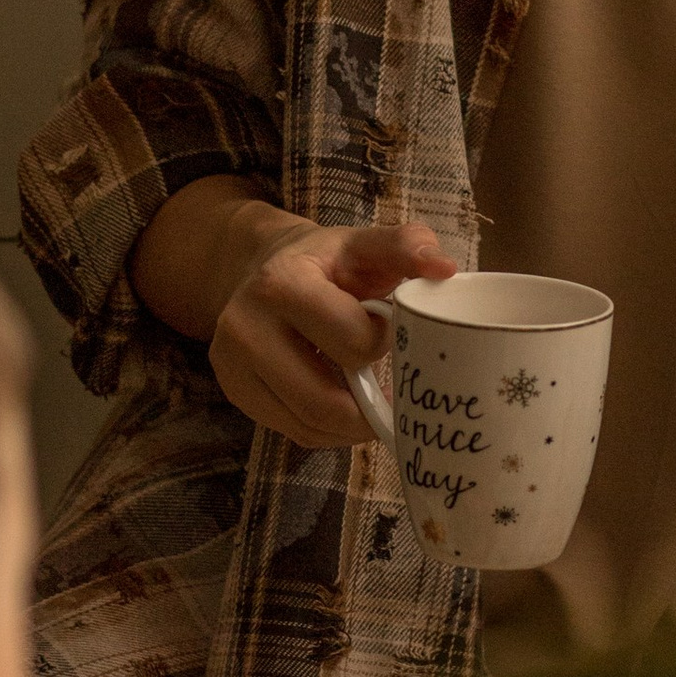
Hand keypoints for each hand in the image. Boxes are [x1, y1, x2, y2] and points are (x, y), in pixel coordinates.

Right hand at [131, 179, 453, 446]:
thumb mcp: (365, 244)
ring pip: (308, 426)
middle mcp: (244, 326)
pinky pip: (293, 432)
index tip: (387, 326)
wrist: (265, 266)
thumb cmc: (328, 261)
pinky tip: (342, 402)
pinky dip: (328, 429)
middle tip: (391, 385)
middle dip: (368, 402)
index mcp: (282, 283)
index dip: (383, 341)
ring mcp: (231, 364)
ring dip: (351, 424)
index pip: (352, 342)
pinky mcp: (233, 390)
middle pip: (324, 401)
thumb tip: (445, 269)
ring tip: (371, 396)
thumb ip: (407, 246)